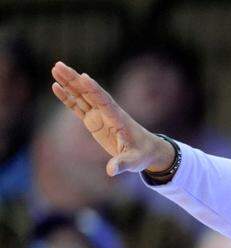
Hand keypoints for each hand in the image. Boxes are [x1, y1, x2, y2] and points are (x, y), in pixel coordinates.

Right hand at [50, 61, 173, 176]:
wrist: (146, 150)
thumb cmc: (142, 155)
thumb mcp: (134, 161)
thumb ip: (122, 164)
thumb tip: (111, 171)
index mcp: (118, 119)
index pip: (105, 102)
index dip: (94, 90)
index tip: (83, 77)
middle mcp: (108, 114)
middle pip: (89, 93)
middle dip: (75, 80)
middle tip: (59, 65)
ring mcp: (100, 116)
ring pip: (82, 96)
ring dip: (69, 83)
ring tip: (55, 69)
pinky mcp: (93, 121)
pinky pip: (78, 107)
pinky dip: (67, 97)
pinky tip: (56, 86)